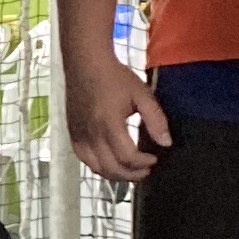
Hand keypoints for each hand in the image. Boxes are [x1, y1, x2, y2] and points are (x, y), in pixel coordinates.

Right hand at [68, 50, 170, 185]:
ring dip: (115, 174)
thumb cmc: (116, 77)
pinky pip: (84, 159)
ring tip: (130, 170)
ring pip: (96, 168)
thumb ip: (156, 120)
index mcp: (109, 124)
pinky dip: (98, 166)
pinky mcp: (72, 133)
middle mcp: (91, 134)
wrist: (85, 63)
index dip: (144, 163)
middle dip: (132, 174)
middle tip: (146, 170)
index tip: (155, 158)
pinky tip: (110, 162)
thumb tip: (166, 143)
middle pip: (111, 168)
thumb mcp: (142, 94)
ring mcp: (79, 135)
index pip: (127, 157)